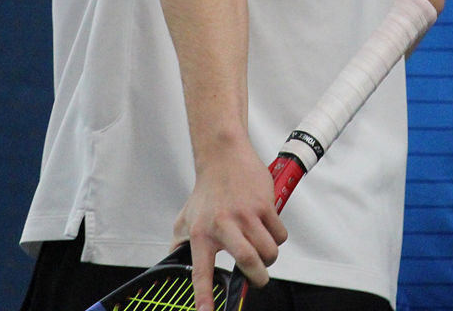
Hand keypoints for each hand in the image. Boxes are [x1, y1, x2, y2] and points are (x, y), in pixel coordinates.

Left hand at [174, 136, 288, 310]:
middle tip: (258, 278)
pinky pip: (280, 234)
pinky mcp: (264, 205)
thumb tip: (172, 263)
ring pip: (269, 251)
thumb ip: (180, 243)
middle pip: (248, 261)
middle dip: (258, 277)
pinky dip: (278, 238)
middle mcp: (223, 225)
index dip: (204, 296)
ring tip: (264, 251)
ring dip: (269, 258)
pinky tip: (269, 229)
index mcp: (201, 233)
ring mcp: (246, 215)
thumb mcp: (185, 218)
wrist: (224, 156)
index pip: (201, 271)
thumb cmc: (207, 190)